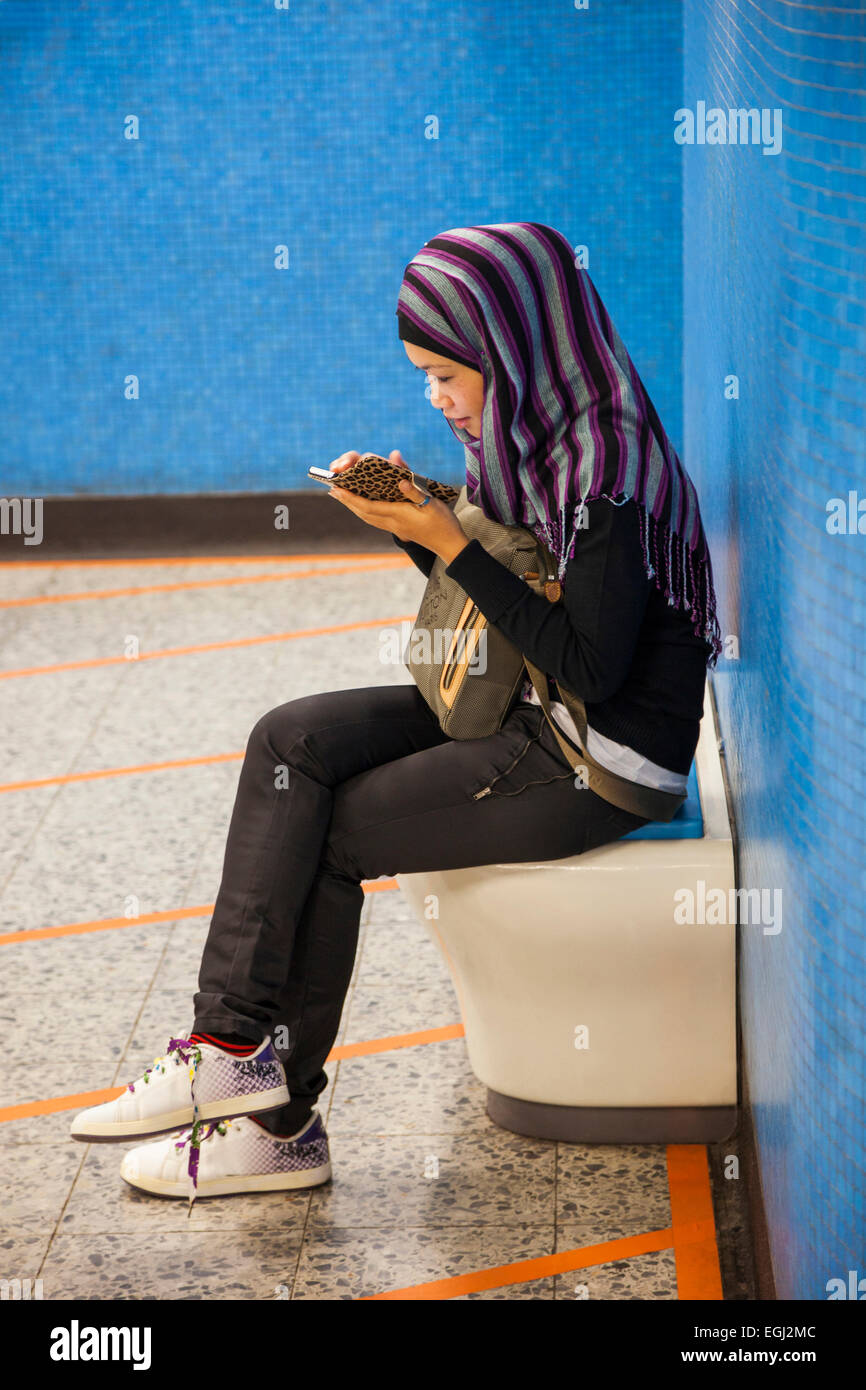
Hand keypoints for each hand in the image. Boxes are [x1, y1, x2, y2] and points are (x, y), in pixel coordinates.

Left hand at [327, 450, 469, 563]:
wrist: (450, 545)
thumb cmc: (443, 523)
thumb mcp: (433, 503)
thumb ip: (415, 491)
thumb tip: (401, 480)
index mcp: (398, 515)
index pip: (368, 506)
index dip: (351, 498)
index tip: (337, 489)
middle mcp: (393, 523)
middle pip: (363, 513)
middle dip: (347, 501)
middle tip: (332, 490)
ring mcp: (395, 528)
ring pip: (367, 517)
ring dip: (353, 507)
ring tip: (342, 497)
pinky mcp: (400, 529)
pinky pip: (375, 520)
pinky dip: (365, 512)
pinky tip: (363, 506)